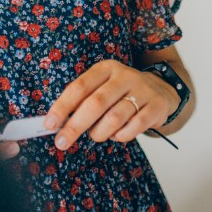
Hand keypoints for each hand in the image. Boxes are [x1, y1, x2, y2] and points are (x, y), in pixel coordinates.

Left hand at [42, 59, 180, 150]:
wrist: (161, 90)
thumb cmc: (121, 93)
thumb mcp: (103, 87)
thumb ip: (83, 101)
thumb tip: (58, 124)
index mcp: (105, 68)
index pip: (79, 87)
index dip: (62, 106)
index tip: (49, 124)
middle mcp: (124, 76)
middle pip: (95, 104)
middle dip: (75, 126)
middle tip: (62, 142)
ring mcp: (142, 91)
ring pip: (113, 119)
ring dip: (99, 133)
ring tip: (96, 135)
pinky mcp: (155, 107)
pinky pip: (132, 129)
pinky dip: (120, 136)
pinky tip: (117, 134)